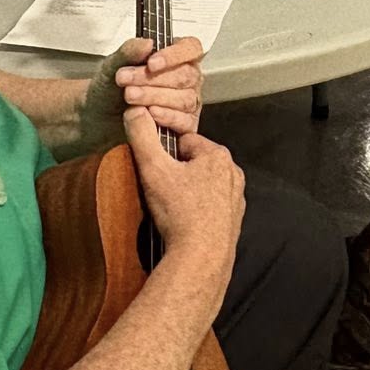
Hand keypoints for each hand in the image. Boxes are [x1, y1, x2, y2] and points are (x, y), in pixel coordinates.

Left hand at [104, 36, 204, 136]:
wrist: (100, 113)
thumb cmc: (112, 85)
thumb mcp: (114, 64)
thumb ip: (129, 51)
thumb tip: (147, 43)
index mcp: (176, 55)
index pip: (190, 48)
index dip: (174, 55)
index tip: (151, 63)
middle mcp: (188, 77)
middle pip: (185, 75)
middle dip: (152, 79)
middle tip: (126, 80)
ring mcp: (189, 101)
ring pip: (184, 98)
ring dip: (154, 97)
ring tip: (130, 96)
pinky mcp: (185, 124)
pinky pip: (184, 121)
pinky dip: (166, 116)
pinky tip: (150, 113)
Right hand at [126, 110, 242, 277]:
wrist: (201, 258)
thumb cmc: (180, 213)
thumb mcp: (153, 168)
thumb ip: (142, 136)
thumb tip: (135, 111)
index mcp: (217, 155)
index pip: (184, 141)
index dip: (164, 154)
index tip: (156, 169)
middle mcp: (232, 173)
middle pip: (194, 163)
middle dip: (176, 174)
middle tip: (162, 192)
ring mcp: (235, 198)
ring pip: (202, 186)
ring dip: (186, 193)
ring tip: (171, 210)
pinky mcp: (233, 220)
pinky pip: (209, 208)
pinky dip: (196, 212)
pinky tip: (183, 223)